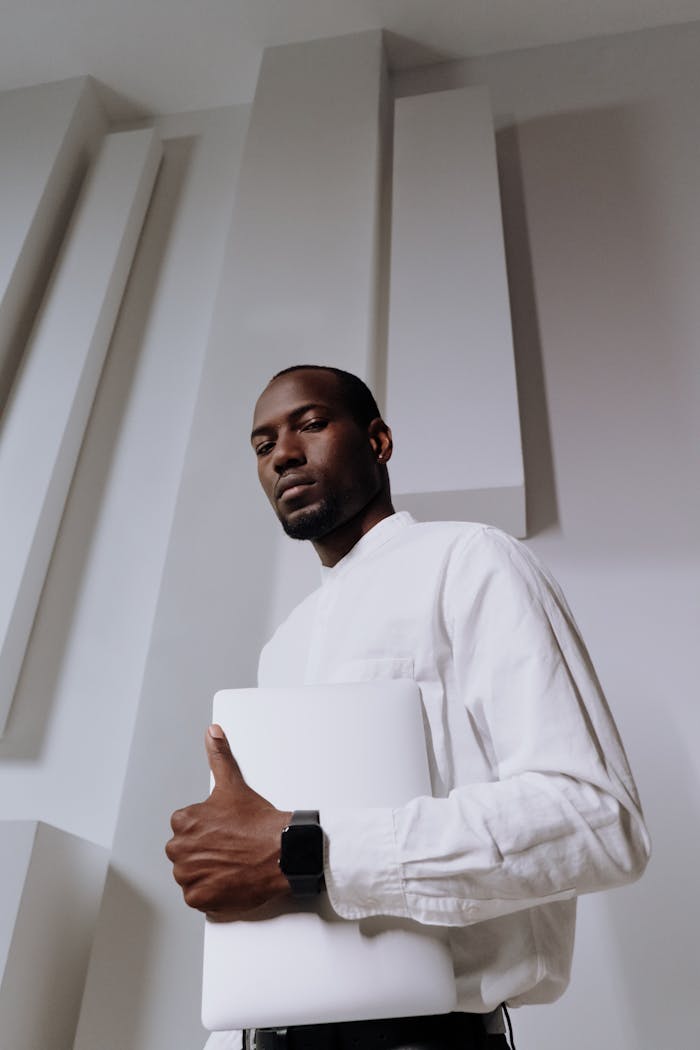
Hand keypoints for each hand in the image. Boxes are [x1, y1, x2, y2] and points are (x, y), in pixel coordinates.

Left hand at [166, 724, 291, 919]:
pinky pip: (196, 898)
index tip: (222, 832)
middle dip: (202, 852)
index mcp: (184, 822)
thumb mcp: (233, 784)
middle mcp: (181, 848)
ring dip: (206, 873)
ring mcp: (190, 875)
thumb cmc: (259, 823)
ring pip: (189, 876)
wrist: (282, 851)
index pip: (184, 829)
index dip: (205, 831)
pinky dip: (210, 893)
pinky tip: (228, 881)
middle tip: (229, 849)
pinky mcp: (200, 898)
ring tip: (231, 865)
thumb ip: (219, 756)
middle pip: (184, 853)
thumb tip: (212, 733)